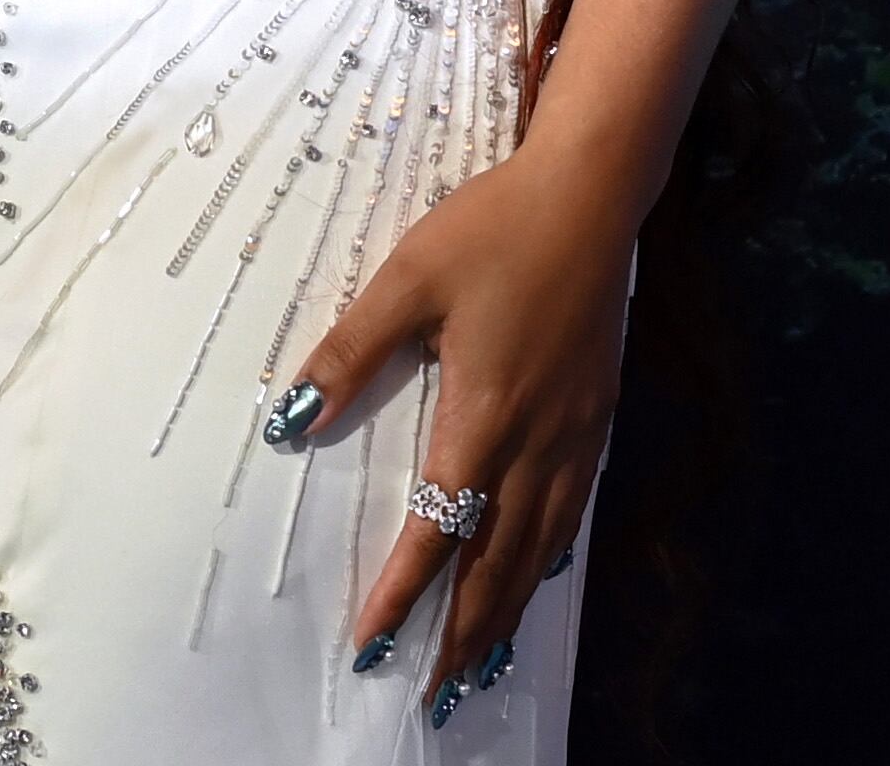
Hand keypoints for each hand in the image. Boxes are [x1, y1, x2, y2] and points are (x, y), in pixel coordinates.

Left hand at [269, 131, 636, 723]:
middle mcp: (538, 442)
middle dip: (465, 634)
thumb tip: (292, 418)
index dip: (404, 594)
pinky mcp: (597, 416)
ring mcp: (576, 433)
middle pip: (499, 564)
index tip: (373, 644)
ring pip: (541, 549)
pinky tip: (537, 573)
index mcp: (485, 416)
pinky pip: (572, 514)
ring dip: (507, 610)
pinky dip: (548, 561)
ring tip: (482, 662)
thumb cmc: (493, 229)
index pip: (438, 530)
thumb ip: (351, 352)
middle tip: (436, 694)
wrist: (592, 195)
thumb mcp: (407, 279)